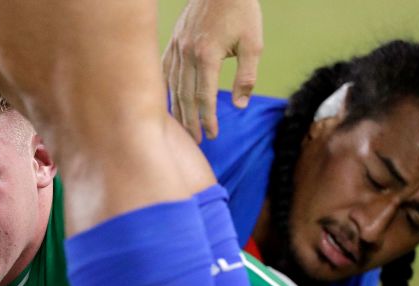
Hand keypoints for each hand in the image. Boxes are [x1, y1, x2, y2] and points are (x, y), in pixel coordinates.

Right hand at [162, 0, 262, 141]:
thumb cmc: (241, 12)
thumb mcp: (253, 43)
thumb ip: (246, 76)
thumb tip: (239, 105)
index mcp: (207, 55)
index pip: (204, 97)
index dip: (208, 118)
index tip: (212, 134)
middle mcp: (188, 54)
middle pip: (185, 96)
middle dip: (191, 121)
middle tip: (196, 140)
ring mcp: (177, 47)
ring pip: (173, 86)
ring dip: (178, 110)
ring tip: (184, 128)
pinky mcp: (173, 42)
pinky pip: (165, 71)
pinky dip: (166, 89)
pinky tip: (169, 102)